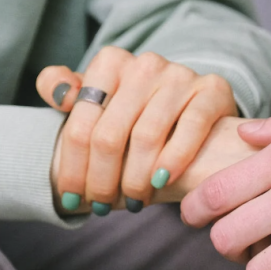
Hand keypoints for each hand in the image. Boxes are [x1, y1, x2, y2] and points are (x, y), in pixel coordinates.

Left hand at [37, 46, 236, 214]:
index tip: (70, 199)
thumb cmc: (134, 112)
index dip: (72, 168)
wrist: (192, 107)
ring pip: (146, 137)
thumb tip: (58, 93)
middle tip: (102, 207)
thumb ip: (64, 89)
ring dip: (136, 180)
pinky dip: (174, 160)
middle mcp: (144, 64)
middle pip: (109, 136)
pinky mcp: (212, 89)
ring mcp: (180, 75)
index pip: (81, 125)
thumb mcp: (96, 98)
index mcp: (110, 62)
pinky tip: (162, 182)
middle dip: (102, 181)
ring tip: (133, 202)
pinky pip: (191, 127)